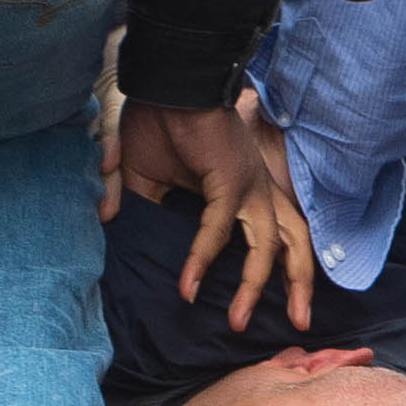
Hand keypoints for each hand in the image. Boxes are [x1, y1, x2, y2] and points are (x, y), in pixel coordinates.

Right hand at [117, 97, 313, 331]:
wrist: (168, 82)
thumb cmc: (161, 121)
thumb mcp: (146, 174)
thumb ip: (137, 202)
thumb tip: (108, 217)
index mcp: (249, 189)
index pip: (279, 233)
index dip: (284, 267)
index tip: (279, 301)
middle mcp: (258, 191)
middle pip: (293, 244)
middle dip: (298, 287)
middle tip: (298, 323)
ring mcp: (248, 188)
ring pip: (267, 248)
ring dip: (254, 288)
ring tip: (237, 323)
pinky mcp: (229, 182)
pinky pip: (216, 230)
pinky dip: (200, 260)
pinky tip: (187, 287)